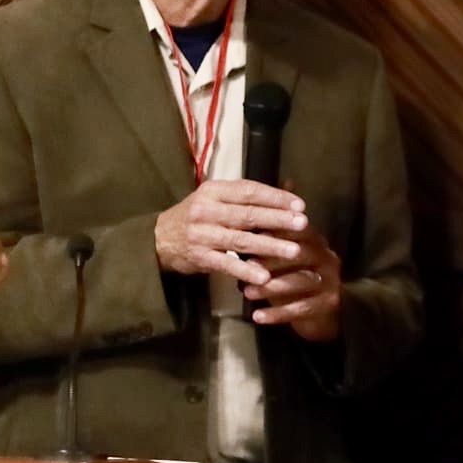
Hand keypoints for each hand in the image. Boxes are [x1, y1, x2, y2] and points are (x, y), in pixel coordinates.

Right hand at [153, 179, 306, 283]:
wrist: (159, 239)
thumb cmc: (198, 216)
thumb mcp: (218, 198)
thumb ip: (250, 195)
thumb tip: (290, 186)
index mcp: (214, 191)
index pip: (249, 191)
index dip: (275, 197)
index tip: (299, 204)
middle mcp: (207, 210)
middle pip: (248, 214)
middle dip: (278, 219)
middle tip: (303, 223)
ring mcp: (202, 235)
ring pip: (240, 240)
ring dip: (269, 246)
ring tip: (294, 250)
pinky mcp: (199, 257)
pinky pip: (226, 264)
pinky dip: (245, 271)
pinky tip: (264, 277)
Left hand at [240, 226, 342, 342]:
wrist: (323, 313)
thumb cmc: (293, 280)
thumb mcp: (280, 262)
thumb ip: (264, 248)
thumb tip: (233, 236)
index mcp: (314, 242)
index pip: (295, 231)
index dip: (273, 232)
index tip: (248, 236)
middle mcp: (326, 258)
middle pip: (301, 254)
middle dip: (272, 259)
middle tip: (247, 265)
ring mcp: (331, 281)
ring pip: (301, 281)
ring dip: (272, 287)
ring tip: (247, 292)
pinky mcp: (329, 304)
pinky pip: (302, 308)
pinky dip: (278, 313)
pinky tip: (258, 316)